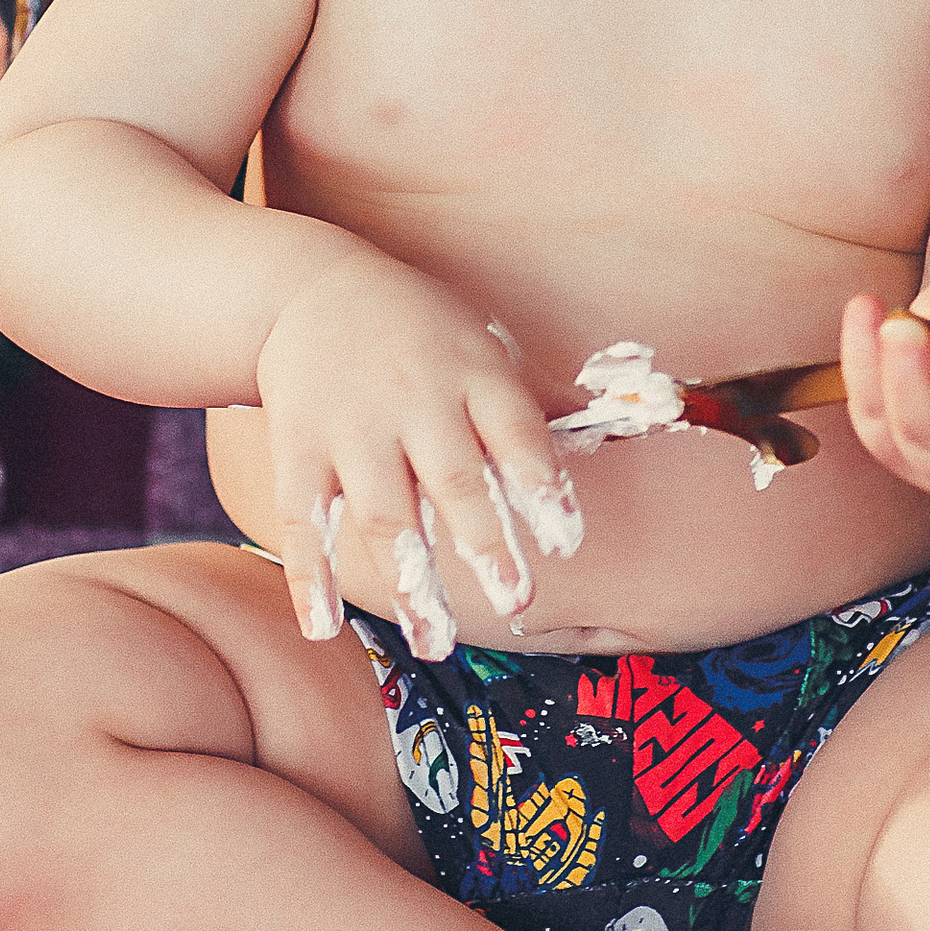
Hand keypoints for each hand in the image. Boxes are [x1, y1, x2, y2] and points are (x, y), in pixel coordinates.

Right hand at [254, 251, 579, 653]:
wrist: (308, 289)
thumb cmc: (423, 332)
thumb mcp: (485, 343)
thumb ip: (538, 402)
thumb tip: (632, 430)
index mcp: (474, 373)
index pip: (517, 433)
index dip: (543, 487)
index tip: (566, 542)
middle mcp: (415, 400)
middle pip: (454, 479)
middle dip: (486, 544)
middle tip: (516, 601)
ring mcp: (352, 427)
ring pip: (382, 513)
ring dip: (410, 583)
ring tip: (436, 641)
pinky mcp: (297, 448)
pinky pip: (303, 519)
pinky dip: (311, 577)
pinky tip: (323, 627)